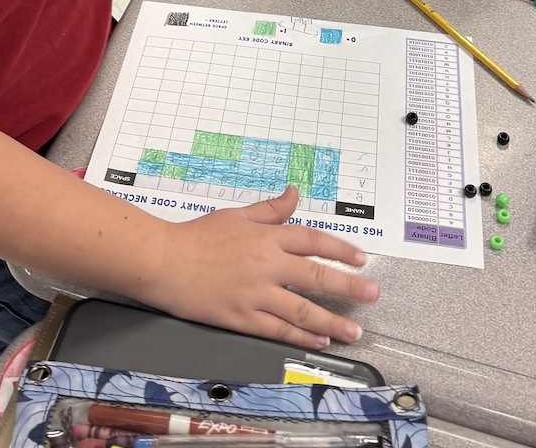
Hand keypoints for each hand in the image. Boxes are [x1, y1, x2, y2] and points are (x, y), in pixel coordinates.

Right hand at [145, 187, 378, 348]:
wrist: (163, 260)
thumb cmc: (197, 236)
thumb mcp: (237, 214)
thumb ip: (270, 209)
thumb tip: (294, 193)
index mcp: (266, 236)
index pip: (312, 241)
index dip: (340, 249)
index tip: (360, 258)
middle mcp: (266, 265)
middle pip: (316, 276)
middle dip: (348, 286)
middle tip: (372, 294)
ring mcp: (255, 294)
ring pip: (302, 309)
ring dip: (332, 320)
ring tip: (354, 330)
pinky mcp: (242, 317)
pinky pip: (278, 330)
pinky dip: (301, 337)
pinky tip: (320, 341)